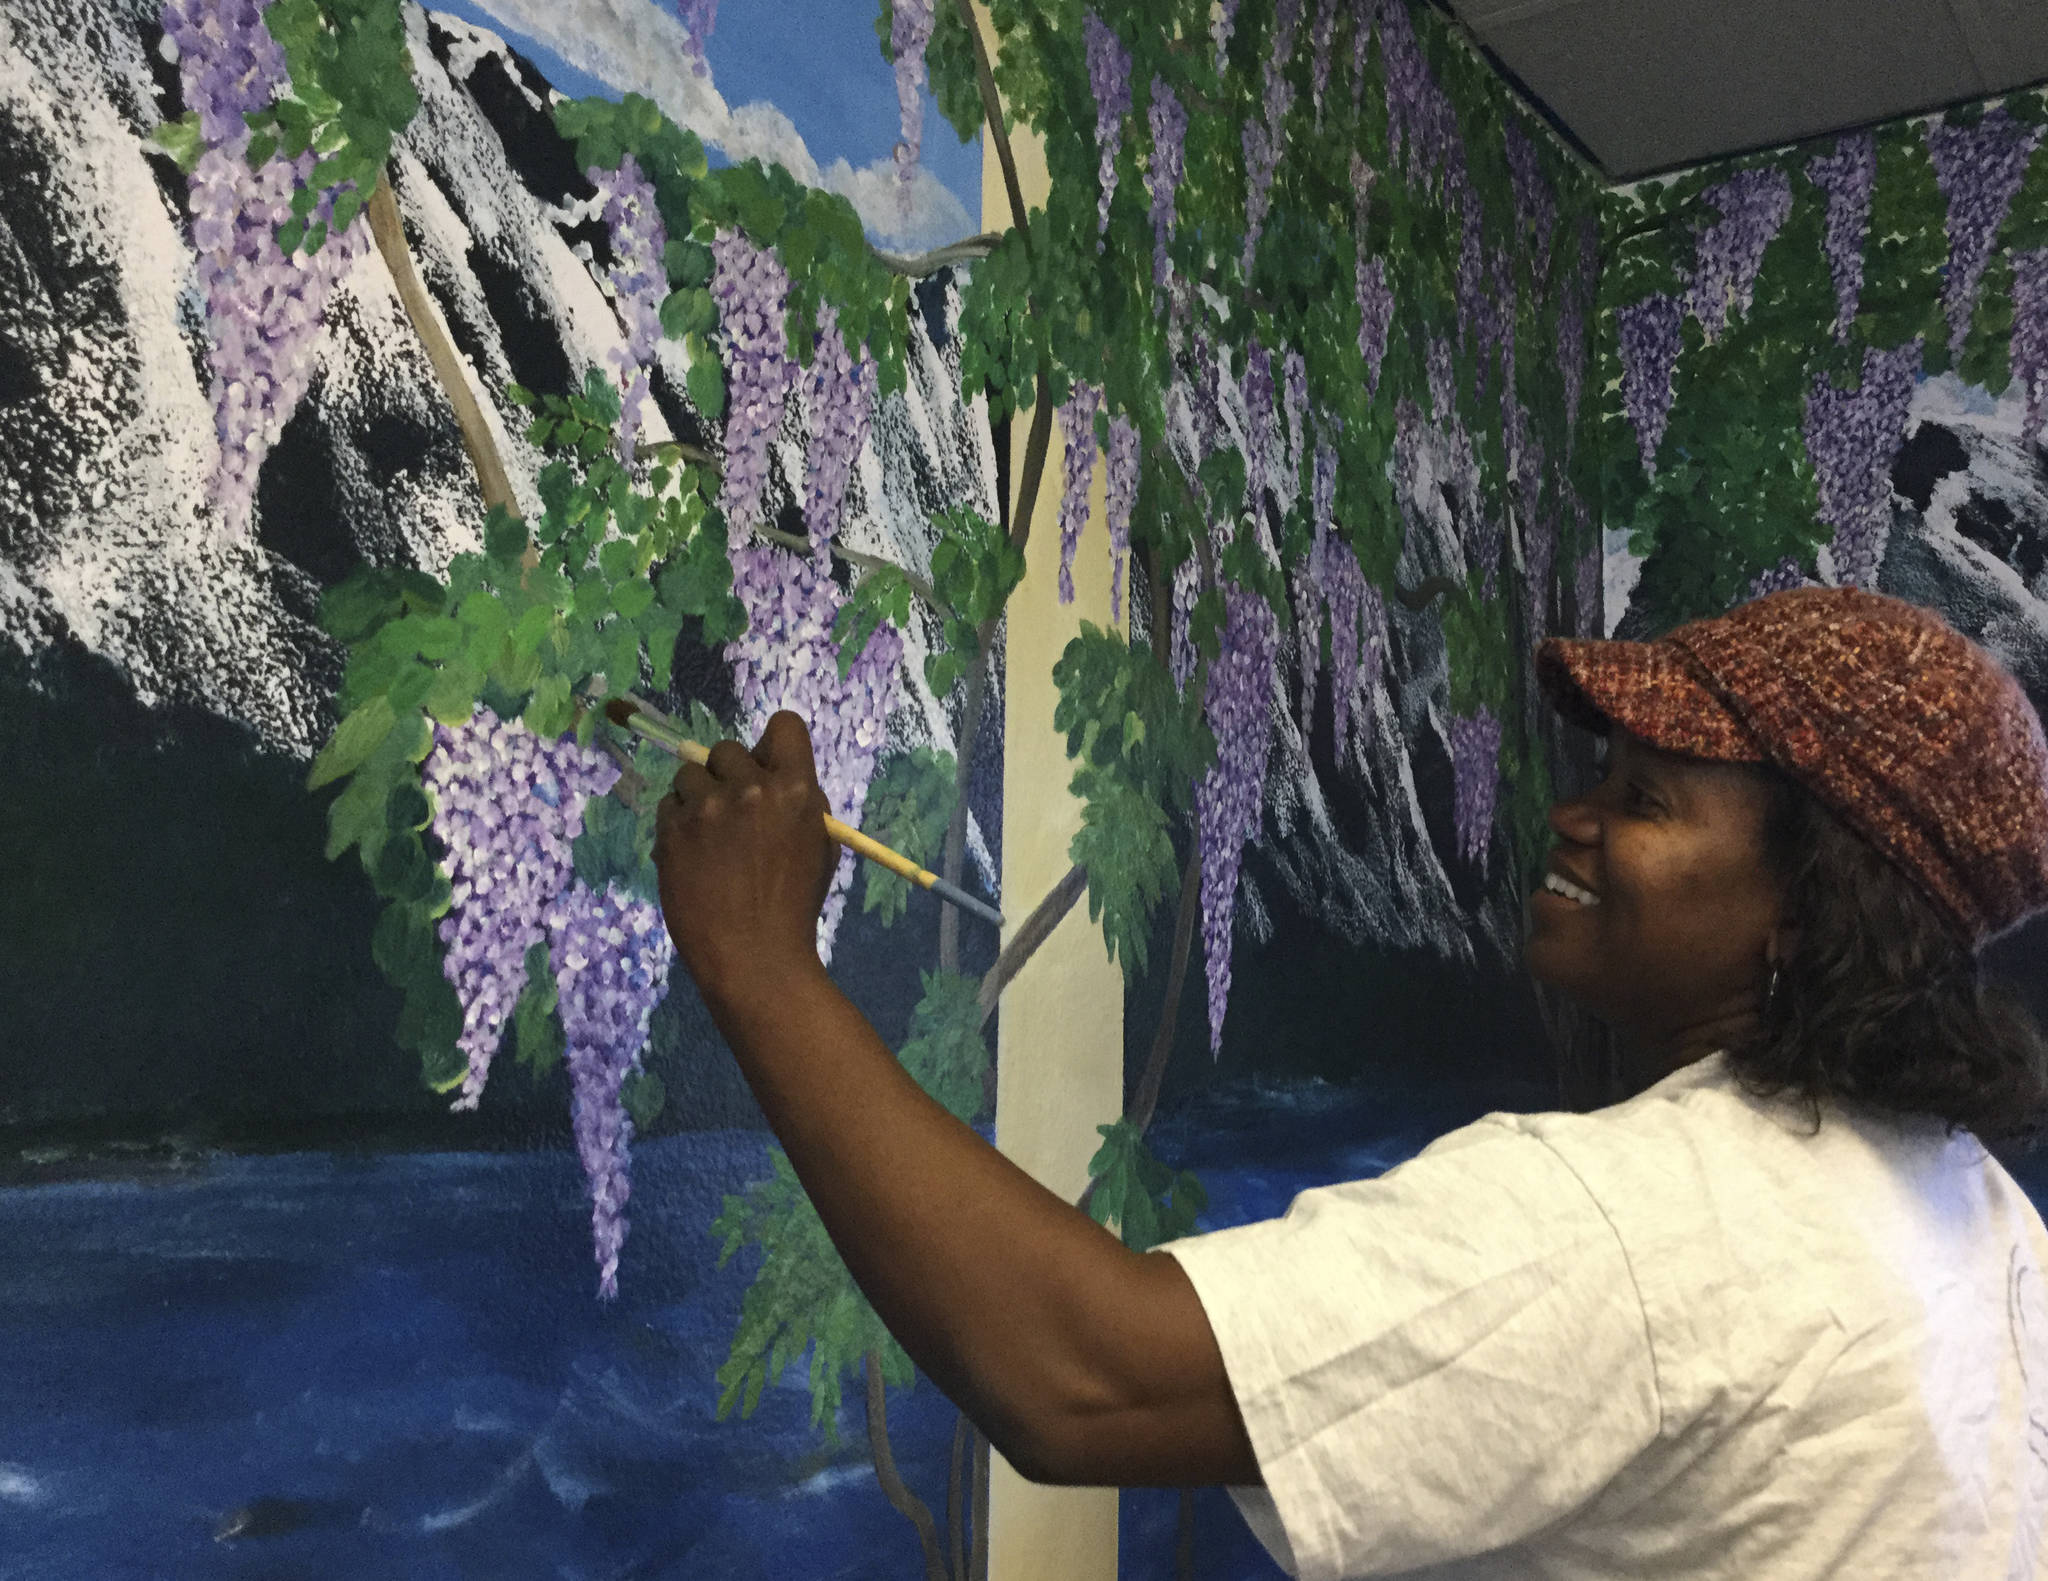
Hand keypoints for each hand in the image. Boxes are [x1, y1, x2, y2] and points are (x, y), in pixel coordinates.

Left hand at [654, 710, 836, 1007]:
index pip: (784, 725)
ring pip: (689, 774)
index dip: (774, 743)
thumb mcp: (819, 846)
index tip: (766, 766)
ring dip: (697, 797)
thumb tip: (771, 774)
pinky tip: (691, 856)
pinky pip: (667, 806)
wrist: (753, 957)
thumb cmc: (794, 905)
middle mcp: (749, 788)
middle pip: (727, 749)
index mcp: (795, 788)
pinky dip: (676, 825)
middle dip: (728, 775)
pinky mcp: (671, 831)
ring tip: (707, 837)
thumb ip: (800, 802)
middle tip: (732, 812)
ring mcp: (706, 808)